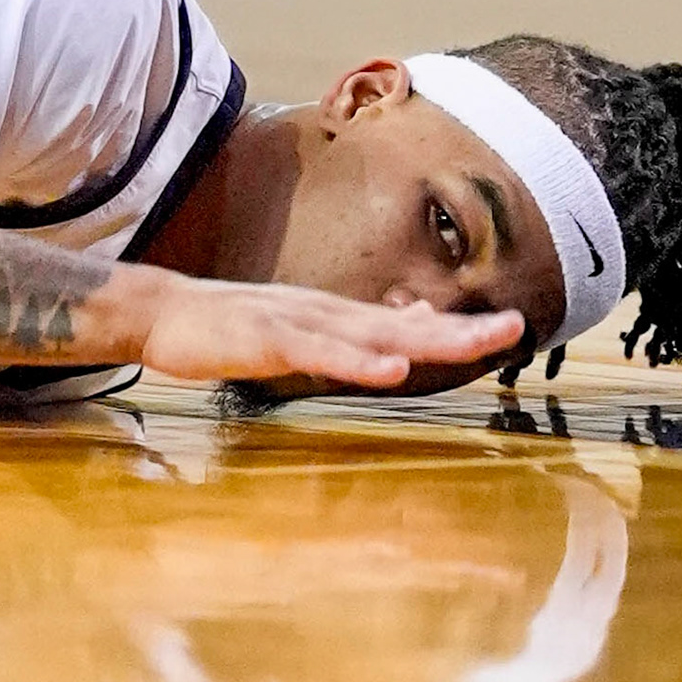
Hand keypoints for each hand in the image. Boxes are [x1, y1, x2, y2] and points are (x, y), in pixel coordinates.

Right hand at [141, 280, 524, 388]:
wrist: (165, 313)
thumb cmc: (229, 327)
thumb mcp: (298, 330)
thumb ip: (349, 334)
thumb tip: (404, 329)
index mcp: (335, 316)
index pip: (407, 323)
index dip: (458, 326)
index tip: (512, 328)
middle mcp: (327, 313)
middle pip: (404, 325)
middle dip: (461, 328)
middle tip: (516, 328)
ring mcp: (299, 324)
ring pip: (373, 334)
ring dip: (425, 340)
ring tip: (475, 343)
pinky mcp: (269, 340)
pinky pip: (320, 353)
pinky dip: (358, 360)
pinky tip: (391, 368)